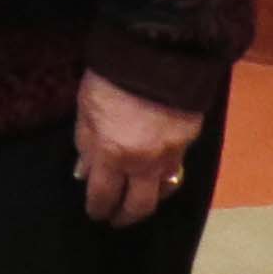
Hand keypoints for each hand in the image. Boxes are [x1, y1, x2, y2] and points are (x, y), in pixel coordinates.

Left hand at [73, 68, 203, 227]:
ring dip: (147, 201)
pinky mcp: (188, 142)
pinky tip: (155, 177)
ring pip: (162, 193)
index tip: (94, 214)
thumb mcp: (86, 108)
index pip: (104, 195)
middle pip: (138, 206)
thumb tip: (84, 172)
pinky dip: (163, 179)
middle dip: (125, 217)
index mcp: (114, 153)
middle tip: (115, 220)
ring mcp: (171, 155)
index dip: (98, 208)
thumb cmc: (111, 78)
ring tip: (136, 202)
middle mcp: (145, 163)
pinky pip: (175, 171)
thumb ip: (85, 144)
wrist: (158, 54)